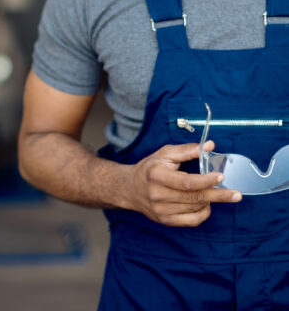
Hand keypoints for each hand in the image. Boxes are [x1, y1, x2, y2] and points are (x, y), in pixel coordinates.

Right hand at [124, 141, 241, 226]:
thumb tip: (209, 146)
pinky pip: (191, 221)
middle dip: (218, 195)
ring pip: (194, 209)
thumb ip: (187, 150)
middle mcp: (158, 195)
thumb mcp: (165, 153)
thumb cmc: (150, 168)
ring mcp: (161, 211)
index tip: (221, 176)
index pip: (187, 182)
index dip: (206, 180)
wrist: (130, 188)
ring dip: (210, 202)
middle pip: (194, 198)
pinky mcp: (165, 221)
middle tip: (236, 194)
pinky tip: (206, 204)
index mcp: (157, 175)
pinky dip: (203, 213)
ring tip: (220, 194)